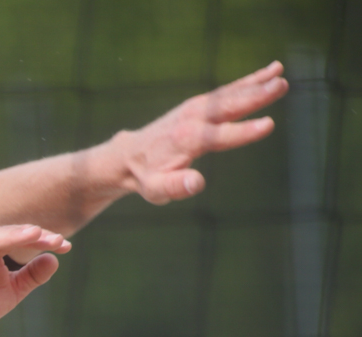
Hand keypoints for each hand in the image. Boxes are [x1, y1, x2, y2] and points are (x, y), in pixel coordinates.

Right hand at [0, 225, 69, 336]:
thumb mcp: (9, 293)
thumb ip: (31, 277)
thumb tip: (54, 259)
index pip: (19, 238)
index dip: (42, 240)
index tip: (65, 246)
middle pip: (5, 234)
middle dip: (30, 236)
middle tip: (54, 239)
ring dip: (7, 236)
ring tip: (31, 234)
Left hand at [123, 61, 288, 204]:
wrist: (129, 156)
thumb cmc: (147, 177)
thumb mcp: (156, 190)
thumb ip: (175, 186)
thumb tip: (196, 183)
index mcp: (186, 140)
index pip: (219, 136)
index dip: (243, 132)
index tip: (267, 125)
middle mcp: (192, 119)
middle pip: (227, 107)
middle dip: (255, 97)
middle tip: (281, 86)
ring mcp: (195, 108)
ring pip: (229, 94)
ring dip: (255, 83)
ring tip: (279, 72)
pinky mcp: (199, 104)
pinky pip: (227, 91)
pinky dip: (247, 81)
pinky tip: (268, 73)